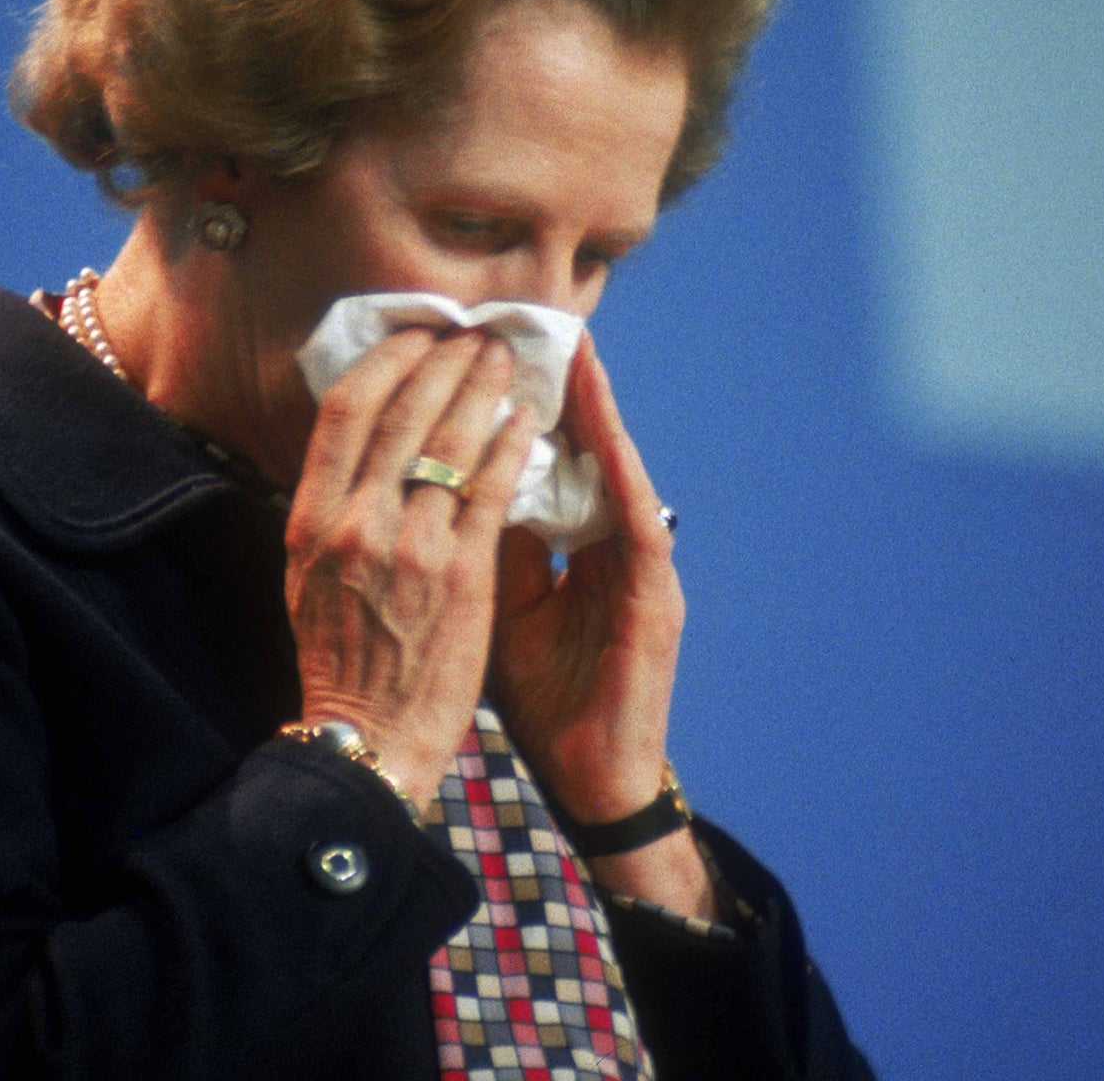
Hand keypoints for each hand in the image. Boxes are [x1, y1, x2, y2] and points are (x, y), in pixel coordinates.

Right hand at [284, 328, 539, 810]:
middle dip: (444, 360)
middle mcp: (355, 522)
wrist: (369, 740)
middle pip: (403, 409)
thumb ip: (332, 511)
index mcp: (311, 518)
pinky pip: (491, 488)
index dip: (386, 360)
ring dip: (483, 388)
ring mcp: (411, 545)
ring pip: (452, 439)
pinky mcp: (464, 573)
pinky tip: (528, 421)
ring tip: (505, 361)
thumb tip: (359, 446)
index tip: (415, 335)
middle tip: (473, 334)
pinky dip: (510, 445)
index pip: (346, 410)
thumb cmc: (341, 659)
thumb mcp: (308, 575)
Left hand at [489, 332, 715, 913]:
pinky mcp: (658, 605)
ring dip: (603, 418)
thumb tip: (445, 481)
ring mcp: (642, 574)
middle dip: (569, 391)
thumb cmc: (547, 696)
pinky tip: (608, 445)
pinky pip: (640, 532)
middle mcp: (614, 550)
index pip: (552, 463)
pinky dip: (624, 485)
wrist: (592, 778)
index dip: (529, 409)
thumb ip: (487, 544)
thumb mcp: (502, 608)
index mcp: (576, 549)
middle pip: (590, 455)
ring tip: (582, 358)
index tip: (498, 353)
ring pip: (620, 476)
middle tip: (544, 326)